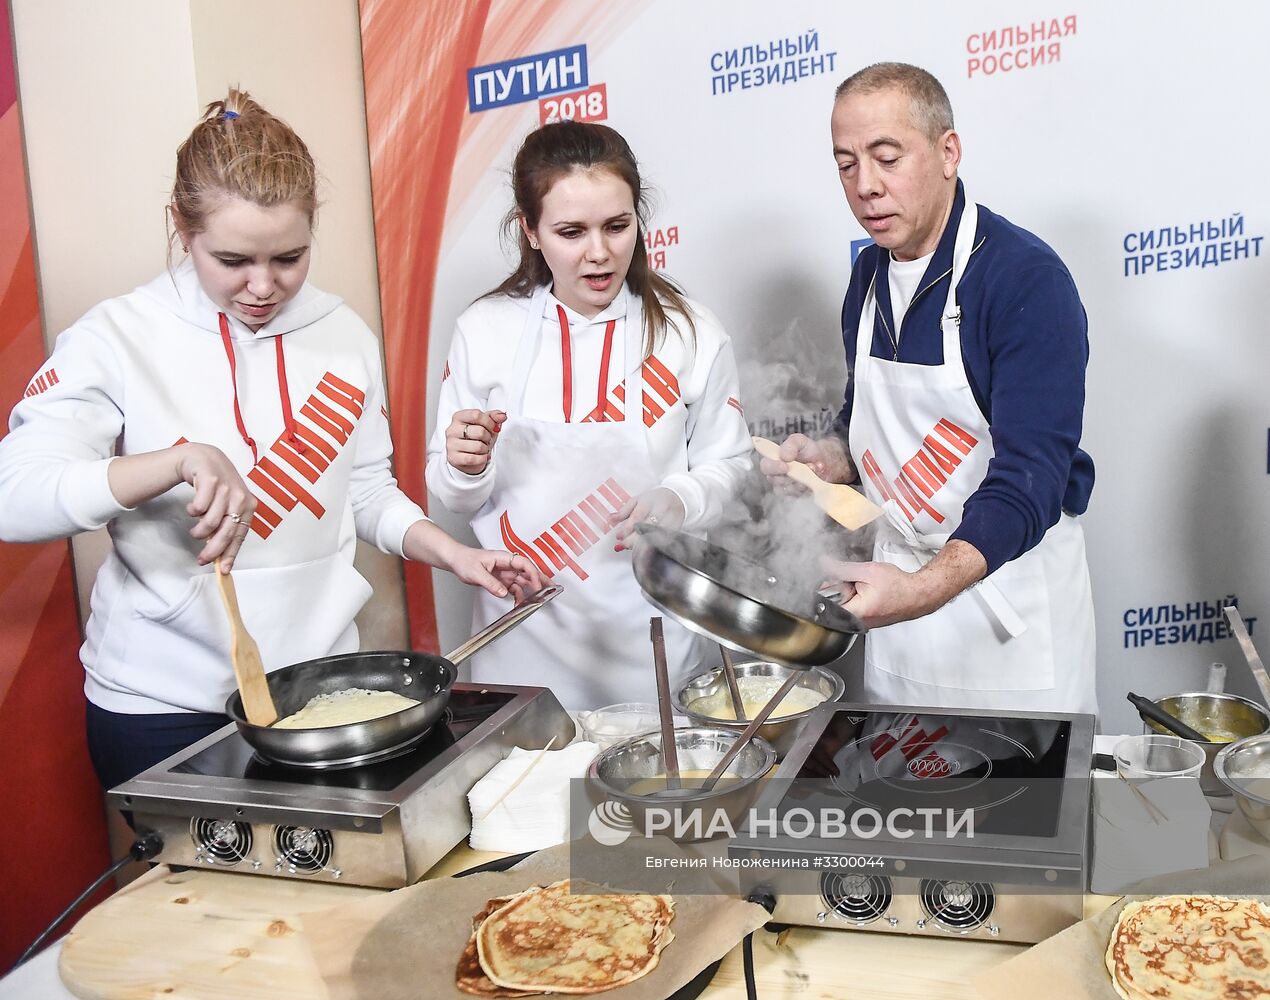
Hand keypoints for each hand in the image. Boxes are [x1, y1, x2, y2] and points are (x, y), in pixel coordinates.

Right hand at [175, 443, 256, 569]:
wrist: (203, 458)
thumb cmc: (216, 487)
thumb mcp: (226, 505)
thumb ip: (225, 526)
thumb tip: (220, 557)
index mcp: (248, 506)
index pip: (240, 535)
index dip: (230, 554)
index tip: (222, 570)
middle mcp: (241, 497)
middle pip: (226, 532)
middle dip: (213, 550)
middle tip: (202, 559)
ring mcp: (226, 487)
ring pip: (211, 521)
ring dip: (199, 531)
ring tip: (194, 531)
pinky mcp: (211, 479)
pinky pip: (199, 506)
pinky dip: (193, 511)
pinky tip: (192, 509)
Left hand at [445, 546, 543, 600]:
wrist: (456, 560)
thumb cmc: (465, 560)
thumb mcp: (476, 573)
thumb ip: (491, 583)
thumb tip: (504, 592)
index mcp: (504, 558)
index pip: (524, 564)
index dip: (533, 574)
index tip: (537, 585)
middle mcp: (507, 565)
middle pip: (528, 572)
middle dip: (541, 580)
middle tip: (552, 589)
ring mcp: (505, 573)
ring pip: (523, 582)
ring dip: (530, 592)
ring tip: (536, 602)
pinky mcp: (502, 581)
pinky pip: (514, 589)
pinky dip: (518, 596)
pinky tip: (520, 604)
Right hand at [446, 408, 505, 474]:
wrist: (469, 457)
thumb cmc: (476, 438)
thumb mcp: (486, 425)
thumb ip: (494, 417)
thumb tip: (502, 415)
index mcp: (459, 417)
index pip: (476, 415)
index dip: (489, 422)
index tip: (492, 428)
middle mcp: (452, 430)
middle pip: (479, 431)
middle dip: (488, 437)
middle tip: (486, 440)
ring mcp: (451, 444)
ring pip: (478, 446)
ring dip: (485, 449)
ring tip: (482, 449)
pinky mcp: (453, 458)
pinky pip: (473, 459)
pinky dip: (482, 459)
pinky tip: (480, 456)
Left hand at [612, 487, 685, 550]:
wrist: (678, 498)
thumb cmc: (654, 500)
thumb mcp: (637, 500)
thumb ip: (623, 511)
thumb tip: (610, 519)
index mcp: (649, 502)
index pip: (638, 516)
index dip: (627, 528)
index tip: (618, 536)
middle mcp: (661, 511)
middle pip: (647, 528)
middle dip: (633, 539)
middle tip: (622, 546)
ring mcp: (670, 521)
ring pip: (656, 537)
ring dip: (643, 546)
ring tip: (633, 552)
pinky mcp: (676, 530)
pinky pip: (664, 542)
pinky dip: (654, 548)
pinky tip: (645, 553)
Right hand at [759, 433, 855, 495]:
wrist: (824, 461)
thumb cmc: (808, 450)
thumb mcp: (800, 441)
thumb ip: (791, 444)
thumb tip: (783, 455)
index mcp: (773, 460)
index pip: (765, 466)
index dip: (773, 467)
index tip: (786, 465)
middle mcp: (776, 475)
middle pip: (775, 480)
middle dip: (790, 475)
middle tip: (805, 469)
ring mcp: (785, 487)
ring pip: (789, 489)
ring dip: (803, 480)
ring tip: (814, 469)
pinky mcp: (795, 496)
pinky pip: (798, 495)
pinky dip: (808, 487)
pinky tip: (814, 479)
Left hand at [820, 540, 986, 628]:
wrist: (918, 594)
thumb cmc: (898, 586)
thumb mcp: (867, 571)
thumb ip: (841, 569)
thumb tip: (822, 563)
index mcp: (855, 614)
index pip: (824, 605)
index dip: (824, 589)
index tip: (831, 579)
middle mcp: (856, 623)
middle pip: (831, 605)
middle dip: (836, 589)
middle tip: (852, 581)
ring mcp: (860, 623)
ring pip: (841, 605)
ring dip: (845, 592)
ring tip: (861, 586)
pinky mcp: (865, 620)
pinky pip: (850, 606)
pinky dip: (853, 595)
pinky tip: (864, 590)